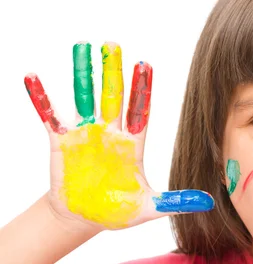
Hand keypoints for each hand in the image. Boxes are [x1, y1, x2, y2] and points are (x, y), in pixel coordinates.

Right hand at [24, 41, 213, 230]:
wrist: (83, 219)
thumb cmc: (117, 211)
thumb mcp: (149, 208)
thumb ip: (176, 201)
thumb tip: (208, 201)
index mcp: (132, 144)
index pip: (139, 110)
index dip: (141, 89)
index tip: (145, 65)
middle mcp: (110, 133)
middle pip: (113, 97)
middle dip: (113, 72)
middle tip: (114, 45)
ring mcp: (85, 135)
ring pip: (84, 98)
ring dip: (83, 74)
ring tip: (81, 47)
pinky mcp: (61, 142)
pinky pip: (50, 116)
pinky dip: (41, 98)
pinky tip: (33, 77)